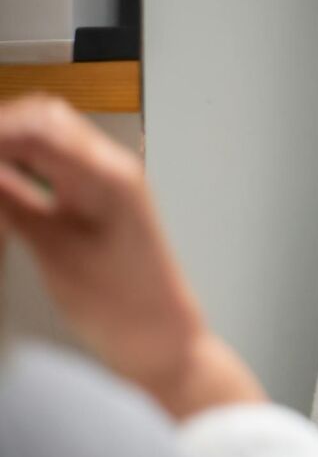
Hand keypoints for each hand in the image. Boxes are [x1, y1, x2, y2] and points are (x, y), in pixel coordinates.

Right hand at [0, 96, 263, 416]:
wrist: (162, 338)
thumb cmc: (121, 305)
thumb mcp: (53, 252)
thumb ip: (11, 201)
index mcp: (107, 175)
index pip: (34, 127)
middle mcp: (113, 167)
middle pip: (42, 118)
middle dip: (0, 129)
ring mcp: (112, 180)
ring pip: (50, 134)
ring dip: (10, 139)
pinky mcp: (104, 197)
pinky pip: (59, 160)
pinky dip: (25, 158)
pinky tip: (3, 177)